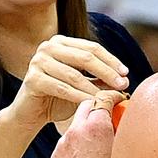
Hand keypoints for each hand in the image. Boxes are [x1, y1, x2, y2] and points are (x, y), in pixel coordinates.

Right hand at [9, 35, 129, 129]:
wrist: (30, 114)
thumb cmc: (57, 98)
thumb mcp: (82, 86)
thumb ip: (98, 79)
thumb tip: (124, 78)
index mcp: (61, 42)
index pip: (92, 48)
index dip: (111, 61)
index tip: (126, 74)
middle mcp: (48, 47)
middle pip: (85, 57)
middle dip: (107, 72)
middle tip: (122, 85)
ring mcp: (38, 61)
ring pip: (74, 74)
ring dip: (94, 88)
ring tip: (108, 98)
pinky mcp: (32, 78)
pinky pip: (61, 88)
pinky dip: (78, 96)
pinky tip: (91, 104)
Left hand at [51, 94, 122, 157]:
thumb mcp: (126, 149)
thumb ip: (124, 128)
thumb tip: (128, 117)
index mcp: (96, 125)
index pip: (103, 97)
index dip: (113, 96)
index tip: (120, 99)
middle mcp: (77, 130)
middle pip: (86, 105)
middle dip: (97, 107)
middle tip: (110, 115)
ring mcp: (63, 142)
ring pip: (76, 124)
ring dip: (86, 127)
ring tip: (99, 142)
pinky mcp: (56, 155)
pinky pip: (68, 142)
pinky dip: (77, 144)